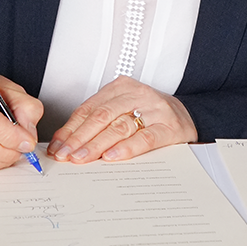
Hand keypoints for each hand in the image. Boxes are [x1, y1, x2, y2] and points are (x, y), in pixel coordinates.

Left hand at [46, 78, 196, 163]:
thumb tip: (65, 142)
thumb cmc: (150, 115)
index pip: (89, 108)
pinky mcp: (169, 127)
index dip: (70, 128)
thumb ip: (98, 122)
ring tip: (81, 158)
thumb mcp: (123, 110)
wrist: (189, 116)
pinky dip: (126, 148)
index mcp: (121, 87)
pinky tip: (112, 156)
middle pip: (101, 117)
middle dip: (79, 138)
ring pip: (119, 127)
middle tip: (64, 155)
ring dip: (97, 145)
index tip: (57, 146)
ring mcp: (154, 110)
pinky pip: (144, 138)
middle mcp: (137, 94)